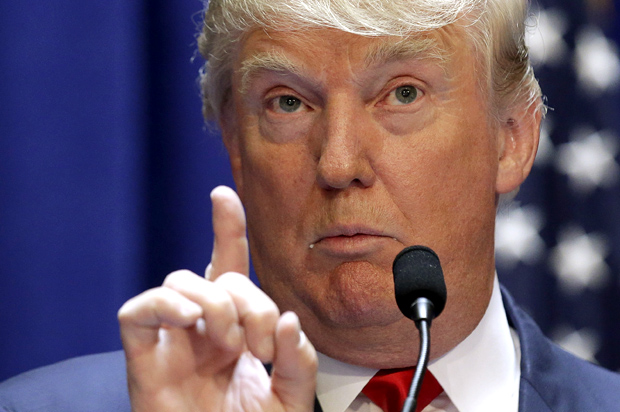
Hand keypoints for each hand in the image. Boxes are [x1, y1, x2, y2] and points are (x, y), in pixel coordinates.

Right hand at [118, 186, 317, 410]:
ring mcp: (173, 340)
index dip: (226, 229)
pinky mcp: (144, 359)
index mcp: (235, 328)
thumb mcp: (292, 398)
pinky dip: (164, 304)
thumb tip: (286, 319)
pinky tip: (192, 321)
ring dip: (216, 304)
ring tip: (232, 345)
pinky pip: (136, 312)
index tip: (224, 195)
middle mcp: (203, 327)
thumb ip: (298, 359)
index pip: (228, 267)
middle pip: (219, 275)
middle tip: (262, 344)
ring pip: (180, 280)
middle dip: (249, 300)